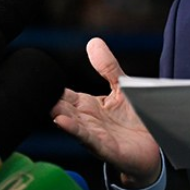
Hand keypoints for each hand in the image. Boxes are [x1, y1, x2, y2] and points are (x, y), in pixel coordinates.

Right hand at [51, 38, 161, 187]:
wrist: (154, 147)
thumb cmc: (135, 118)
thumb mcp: (121, 86)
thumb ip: (108, 67)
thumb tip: (93, 41)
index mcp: (88, 106)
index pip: (64, 95)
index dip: (52, 88)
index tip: (36, 79)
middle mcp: (87, 121)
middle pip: (64, 109)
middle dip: (52, 102)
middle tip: (37, 92)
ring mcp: (95, 136)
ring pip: (73, 124)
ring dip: (61, 116)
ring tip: (50, 108)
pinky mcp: (106, 148)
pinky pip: (88, 138)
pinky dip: (75, 131)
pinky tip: (61, 122)